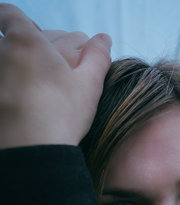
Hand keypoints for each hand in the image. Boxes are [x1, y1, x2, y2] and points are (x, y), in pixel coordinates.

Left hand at [0, 3, 111, 148]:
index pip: (9, 13)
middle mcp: (0, 53)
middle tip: (52, 67)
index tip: (32, 33)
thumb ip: (98, 56)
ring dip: (19, 67)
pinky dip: (11, 85)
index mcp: (26, 42)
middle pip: (10, 38)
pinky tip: (25, 102)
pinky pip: (3, 81)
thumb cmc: (61, 115)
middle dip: (30, 46)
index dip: (17, 19)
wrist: (30, 151)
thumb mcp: (90, 84)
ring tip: (39, 87)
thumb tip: (103, 38)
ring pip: (5, 61)